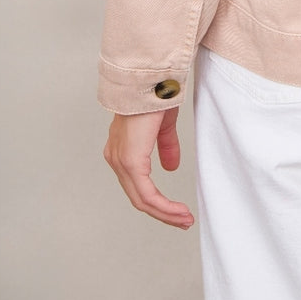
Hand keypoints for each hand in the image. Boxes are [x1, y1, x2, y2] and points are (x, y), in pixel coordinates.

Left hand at [103, 105, 194, 227]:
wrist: (152, 78)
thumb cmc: (155, 93)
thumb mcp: (162, 126)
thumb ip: (165, 147)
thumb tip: (171, 168)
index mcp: (121, 148)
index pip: (136, 184)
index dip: (157, 200)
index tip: (177, 209)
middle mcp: (116, 157)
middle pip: (138, 197)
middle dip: (163, 212)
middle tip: (183, 221)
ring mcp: (121, 161)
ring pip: (141, 200)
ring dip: (165, 213)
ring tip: (184, 220)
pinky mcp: (131, 161)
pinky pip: (146, 194)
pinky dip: (163, 206)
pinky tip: (178, 211)